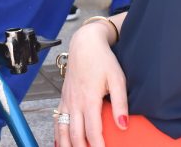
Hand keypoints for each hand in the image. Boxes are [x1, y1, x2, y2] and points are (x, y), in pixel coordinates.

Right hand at [57, 23, 128, 146]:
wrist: (85, 44)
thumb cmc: (102, 60)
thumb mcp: (117, 79)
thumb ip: (120, 103)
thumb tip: (123, 125)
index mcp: (89, 99)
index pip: (93, 131)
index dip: (98, 146)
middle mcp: (75, 102)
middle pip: (75, 135)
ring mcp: (67, 100)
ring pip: (63, 130)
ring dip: (67, 145)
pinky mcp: (63, 98)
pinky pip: (57, 120)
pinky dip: (58, 134)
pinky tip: (61, 143)